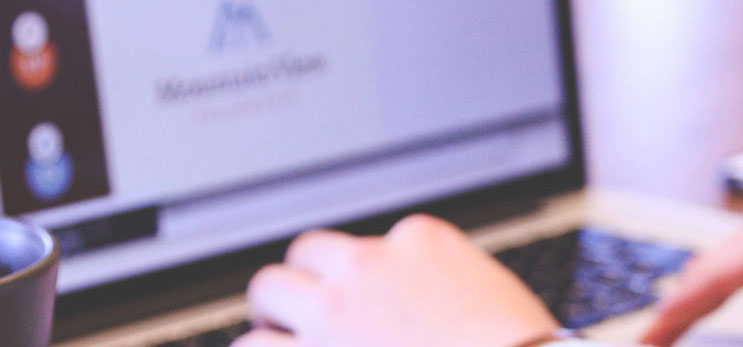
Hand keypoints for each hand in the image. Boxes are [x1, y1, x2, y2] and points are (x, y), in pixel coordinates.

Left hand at [235, 215, 560, 346]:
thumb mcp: (487, 298)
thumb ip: (439, 287)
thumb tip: (411, 304)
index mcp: (420, 241)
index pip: (364, 245)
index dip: (357, 282)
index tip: (360, 306)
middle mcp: (370, 265)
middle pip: (305, 255)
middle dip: (302, 287)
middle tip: (305, 319)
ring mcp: (336, 310)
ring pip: (269, 292)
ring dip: (273, 319)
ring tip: (280, 340)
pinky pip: (255, 346)